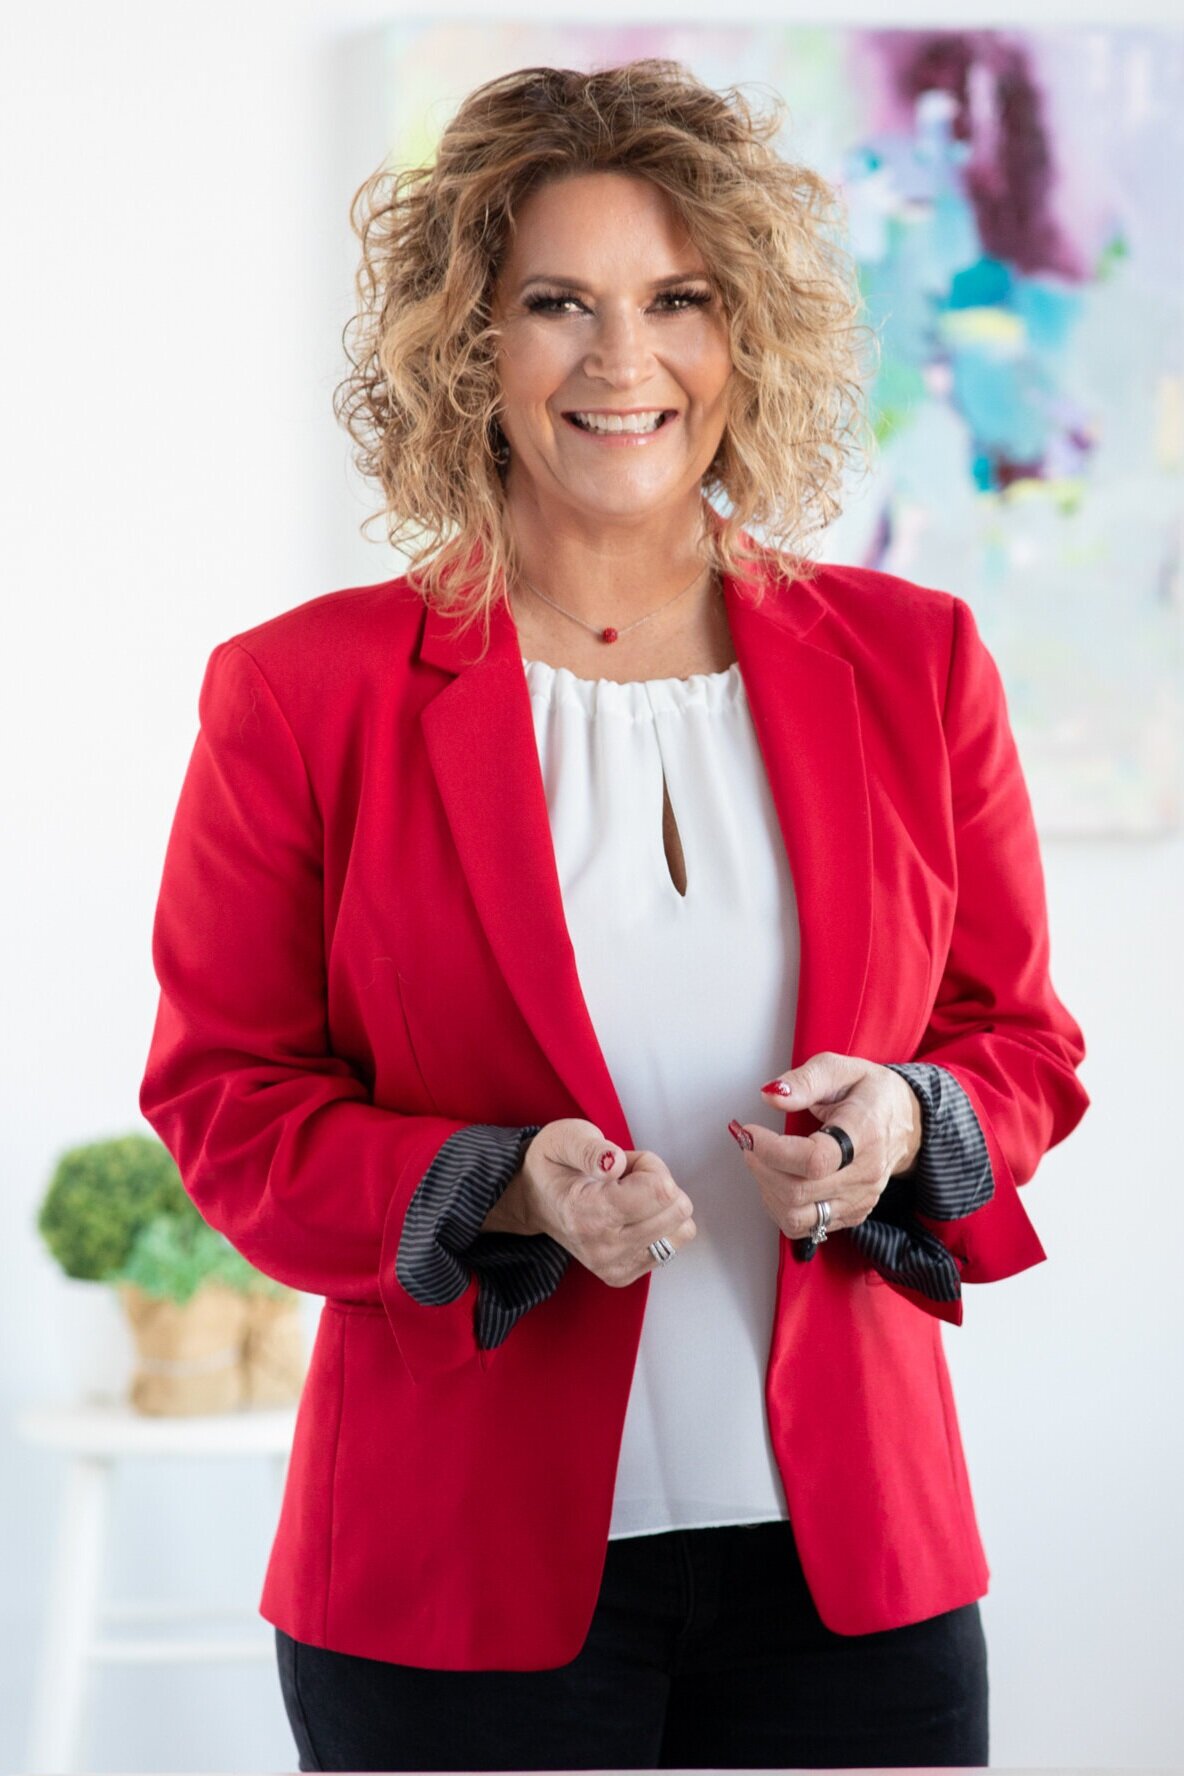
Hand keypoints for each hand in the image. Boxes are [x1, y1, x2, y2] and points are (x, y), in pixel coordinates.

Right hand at [518, 1120, 696, 1287]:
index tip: (624, 1164)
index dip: (649, 1166)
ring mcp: (614, 1265)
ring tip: (628, 1197)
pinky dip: (659, 1224)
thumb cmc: (553, 1166)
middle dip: (657, 1183)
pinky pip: (674, 1244)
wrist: (535, 1200)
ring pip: (682, 1229)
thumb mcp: (563, 1139)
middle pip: (676, 1209)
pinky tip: (630, 1216)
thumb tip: (614, 1163)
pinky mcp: (625, 1274)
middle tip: (625, 1179)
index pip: (660, 1191)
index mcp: (586, 1213)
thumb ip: (590, 1148)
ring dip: (661, 1206)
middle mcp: (602, 1248)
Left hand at [730, 1052, 922, 1239]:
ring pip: (796, 1218)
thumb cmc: (872, 1094)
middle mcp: (864, 1174)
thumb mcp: (840, 1069)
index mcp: (864, 1134)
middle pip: (798, 1193)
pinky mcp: (853, 1215)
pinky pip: (804, 1226)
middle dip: (761, 1167)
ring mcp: (859, 1200)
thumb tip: (772, 1096)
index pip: (815, 1160)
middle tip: (751, 1143)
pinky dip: (780, 1206)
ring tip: (764, 1162)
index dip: (773, 1151)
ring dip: (767, 1191)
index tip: (751, 1133)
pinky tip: (780, 1178)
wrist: (907, 1122)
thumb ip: (805, 1081)